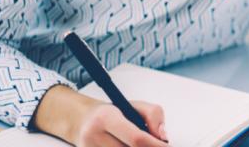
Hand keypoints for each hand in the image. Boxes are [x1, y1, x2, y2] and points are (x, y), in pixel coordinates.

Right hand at [33, 85, 168, 146]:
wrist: (81, 121)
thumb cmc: (112, 113)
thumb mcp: (134, 105)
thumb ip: (153, 115)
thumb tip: (162, 136)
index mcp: (107, 117)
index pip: (136, 138)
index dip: (155, 145)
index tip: (166, 146)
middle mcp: (94, 136)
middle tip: (157, 146)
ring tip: (139, 143)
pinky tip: (127, 146)